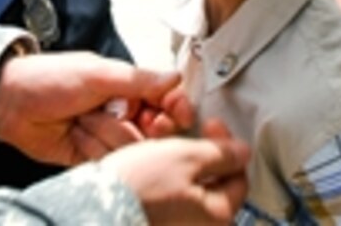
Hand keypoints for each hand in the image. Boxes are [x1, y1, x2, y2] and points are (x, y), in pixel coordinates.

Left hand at [0, 52, 191, 165]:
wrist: (10, 102)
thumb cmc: (48, 77)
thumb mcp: (96, 73)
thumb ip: (138, 79)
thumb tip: (175, 77)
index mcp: (126, 88)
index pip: (167, 102)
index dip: (175, 109)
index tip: (174, 113)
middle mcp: (121, 113)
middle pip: (156, 132)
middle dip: (141, 126)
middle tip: (125, 115)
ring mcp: (107, 136)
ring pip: (132, 148)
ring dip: (106, 132)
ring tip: (83, 118)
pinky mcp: (93, 157)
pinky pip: (109, 160)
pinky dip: (92, 147)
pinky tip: (75, 134)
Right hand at [104, 119, 249, 224]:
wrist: (96, 206)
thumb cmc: (139, 186)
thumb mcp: (184, 157)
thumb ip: (220, 153)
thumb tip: (243, 152)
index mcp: (219, 216)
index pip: (238, 176)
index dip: (226, 145)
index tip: (211, 124)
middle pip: (213, 183)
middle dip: (200, 153)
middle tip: (184, 135)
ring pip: (189, 189)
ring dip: (179, 164)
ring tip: (160, 147)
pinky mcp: (158, 223)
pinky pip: (170, 198)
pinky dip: (164, 179)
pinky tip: (148, 167)